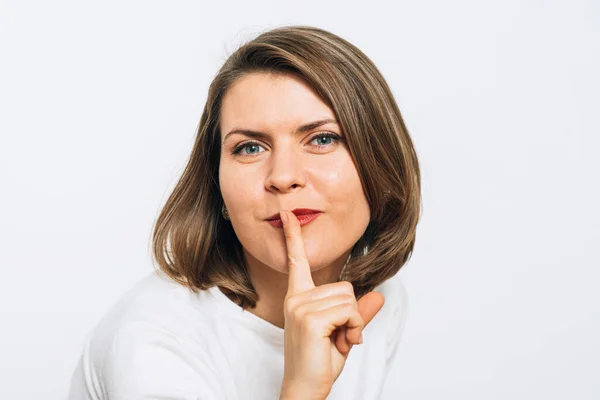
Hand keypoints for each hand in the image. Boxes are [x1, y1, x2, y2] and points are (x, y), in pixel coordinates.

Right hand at [279, 210, 384, 399]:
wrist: (304, 388)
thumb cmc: (318, 361)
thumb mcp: (343, 333)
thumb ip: (358, 314)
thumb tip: (378, 295)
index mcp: (298, 297)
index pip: (297, 262)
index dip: (293, 238)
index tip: (289, 216)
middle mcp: (297, 298)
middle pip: (345, 287)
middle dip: (351, 313)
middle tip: (338, 336)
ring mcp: (301, 307)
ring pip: (350, 299)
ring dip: (353, 323)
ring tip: (337, 340)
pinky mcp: (310, 318)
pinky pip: (349, 311)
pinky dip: (353, 329)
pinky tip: (340, 342)